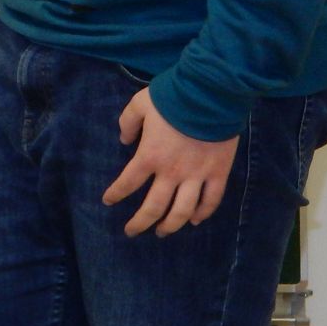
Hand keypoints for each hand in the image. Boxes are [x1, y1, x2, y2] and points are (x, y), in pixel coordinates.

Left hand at [102, 89, 239, 236]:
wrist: (209, 93)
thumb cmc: (172, 97)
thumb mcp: (140, 103)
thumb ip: (128, 122)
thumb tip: (124, 140)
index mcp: (149, 156)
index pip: (128, 182)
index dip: (116, 193)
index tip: (109, 201)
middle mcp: (171, 173)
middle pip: (154, 207)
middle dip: (140, 222)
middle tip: (132, 231)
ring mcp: (197, 176)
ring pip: (182, 211)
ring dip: (171, 225)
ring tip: (162, 232)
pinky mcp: (218, 173)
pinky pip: (211, 200)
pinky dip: (203, 213)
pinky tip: (195, 220)